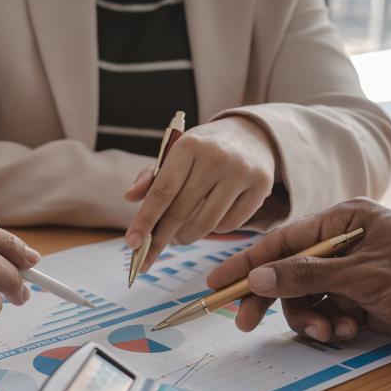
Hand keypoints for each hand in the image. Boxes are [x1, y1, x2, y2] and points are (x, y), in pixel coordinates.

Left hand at [124, 116, 277, 271]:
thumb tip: (129, 198)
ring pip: (206, 224)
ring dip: (186, 238)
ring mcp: (241, 171)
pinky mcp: (261, 186)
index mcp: (189, 146)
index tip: (132, 244)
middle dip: (161, 239)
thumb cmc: (204, 150)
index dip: (145, 221)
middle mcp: (216, 157)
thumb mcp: (177, 153)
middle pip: (181, 212)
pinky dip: (213, 231)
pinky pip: (229, 225)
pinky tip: (207, 223)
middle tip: (148, 255)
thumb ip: (152, 176)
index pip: (162, 191)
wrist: (251, 135)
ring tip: (178, 237)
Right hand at [207, 199, 390, 345]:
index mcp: (346, 219)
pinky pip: (325, 311)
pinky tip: (346, 333)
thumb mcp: (363, 276)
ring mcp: (353, 271)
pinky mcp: (362, 297)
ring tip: (329, 333)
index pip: (283, 240)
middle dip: (276, 300)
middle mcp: (346, 241)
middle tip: (246, 324)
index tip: (216, 283)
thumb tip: (258, 278)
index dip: (246, 262)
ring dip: (310, 318)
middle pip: (288, 271)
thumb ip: (306, 276)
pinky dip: (329, 326)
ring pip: (305, 297)